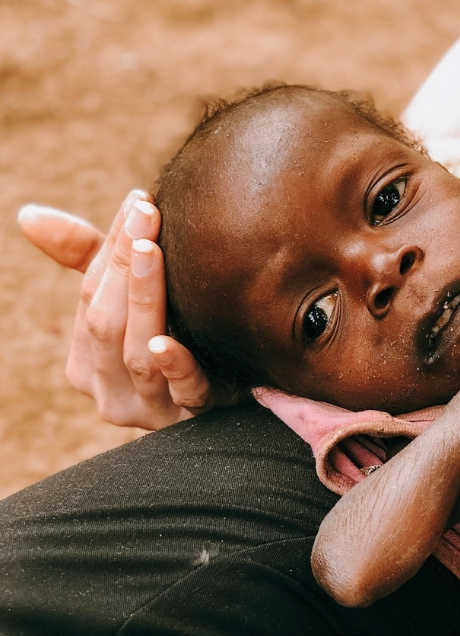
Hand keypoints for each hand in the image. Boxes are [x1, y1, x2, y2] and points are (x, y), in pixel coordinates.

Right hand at [18, 190, 211, 428]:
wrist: (240, 383)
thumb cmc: (179, 333)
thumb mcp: (134, 298)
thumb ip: (90, 260)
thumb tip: (27, 215)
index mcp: (87, 361)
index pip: (90, 296)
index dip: (112, 248)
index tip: (138, 202)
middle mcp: (110, 390)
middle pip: (106, 323)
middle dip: (124, 265)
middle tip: (147, 215)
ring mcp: (150, 407)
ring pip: (137, 354)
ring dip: (144, 299)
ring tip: (153, 250)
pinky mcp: (193, 416)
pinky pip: (184, 392)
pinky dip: (176, 366)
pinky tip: (169, 341)